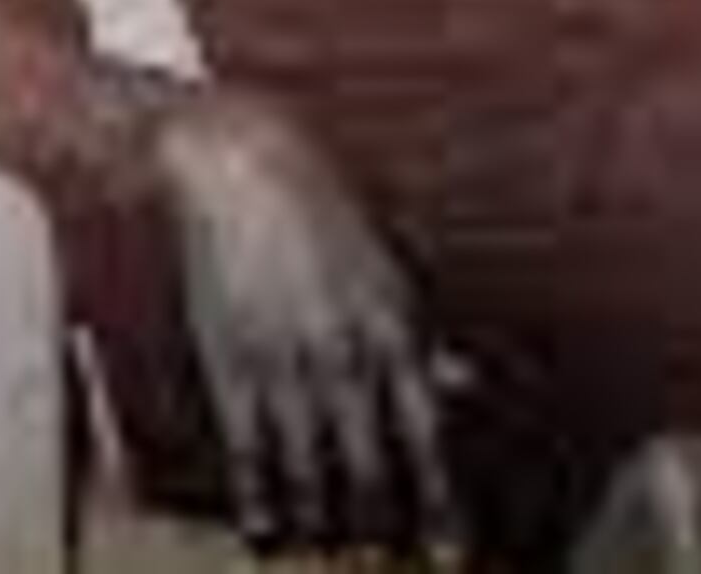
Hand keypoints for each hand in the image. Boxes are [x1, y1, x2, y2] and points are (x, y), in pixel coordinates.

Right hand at [148, 89, 464, 563]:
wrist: (241, 167)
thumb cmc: (323, 216)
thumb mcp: (389, 272)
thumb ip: (424, 339)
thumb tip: (467, 383)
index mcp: (396, 329)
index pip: (429, 440)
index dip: (442, 506)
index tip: (454, 556)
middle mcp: (347, 354)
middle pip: (374, 471)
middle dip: (386, 534)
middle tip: (390, 573)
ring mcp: (287, 364)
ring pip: (312, 474)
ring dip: (325, 529)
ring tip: (332, 565)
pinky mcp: (233, 366)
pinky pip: (250, 454)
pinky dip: (261, 503)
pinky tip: (268, 537)